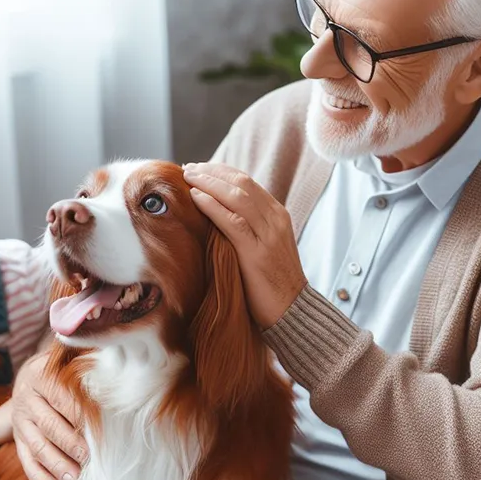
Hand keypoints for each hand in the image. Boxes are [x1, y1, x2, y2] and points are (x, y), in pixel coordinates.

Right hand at [11, 351, 88, 479]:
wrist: (28, 376)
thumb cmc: (61, 368)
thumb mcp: (68, 358)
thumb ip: (85, 358)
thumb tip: (109, 353)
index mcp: (40, 376)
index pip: (62, 398)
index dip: (80, 415)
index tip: (98, 429)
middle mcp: (26, 399)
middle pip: (49, 425)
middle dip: (70, 444)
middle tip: (89, 458)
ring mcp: (20, 421)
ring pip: (37, 446)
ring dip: (56, 465)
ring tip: (75, 479)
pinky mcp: (17, 439)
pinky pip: (25, 460)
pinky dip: (38, 477)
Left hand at [182, 162, 307, 328]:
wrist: (293, 311)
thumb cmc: (272, 283)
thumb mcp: (264, 247)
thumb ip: (248, 228)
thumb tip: (217, 216)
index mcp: (277, 215)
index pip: (247, 182)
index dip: (221, 172)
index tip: (199, 169)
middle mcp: (275, 219)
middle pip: (241, 183)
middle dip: (212, 172)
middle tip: (188, 168)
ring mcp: (268, 234)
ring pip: (236, 196)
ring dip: (208, 183)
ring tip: (187, 177)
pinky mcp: (257, 252)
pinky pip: (232, 222)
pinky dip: (212, 206)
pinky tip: (195, 198)